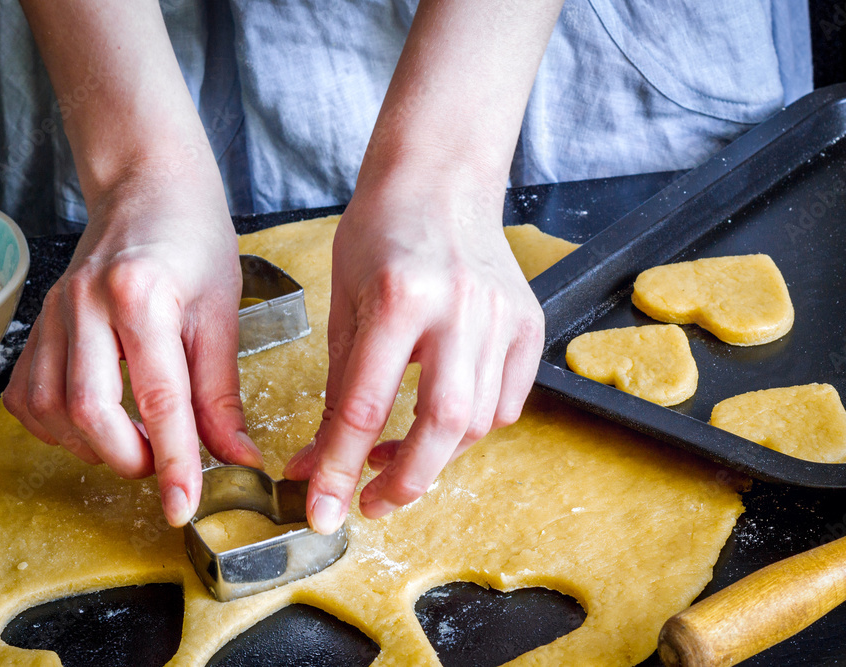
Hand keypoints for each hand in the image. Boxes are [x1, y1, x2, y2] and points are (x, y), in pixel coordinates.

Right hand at [5, 160, 262, 526]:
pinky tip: (96, 425)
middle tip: (166, 468)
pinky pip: (29, 394)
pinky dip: (58, 426)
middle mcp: (86, 303)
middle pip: (90, 411)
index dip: (175, 461)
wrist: (149, 188)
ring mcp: (54, 312)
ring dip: (94, 446)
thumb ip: (221, 392)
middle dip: (130, 458)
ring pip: (51, 409)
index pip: (159, 398)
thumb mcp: (222, 313)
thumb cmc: (195, 241)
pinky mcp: (39, 322)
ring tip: (139, 444)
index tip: (186, 506)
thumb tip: (235, 456)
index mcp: (141, 295)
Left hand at [283, 168, 543, 532]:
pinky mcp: (529, 322)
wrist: (441, 180)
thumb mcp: (344, 303)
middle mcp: (460, 308)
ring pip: (479, 421)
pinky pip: (508, 401)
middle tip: (370, 504)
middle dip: (404, 482)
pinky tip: (442, 421)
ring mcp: (503, 316)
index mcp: (400, 297)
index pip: (365, 406)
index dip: (337, 468)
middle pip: (443, 427)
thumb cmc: (381, 231)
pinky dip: (474, 426)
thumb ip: (337, 387)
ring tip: (396, 457)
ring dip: (435, 456)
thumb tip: (316, 462)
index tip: (320, 509)